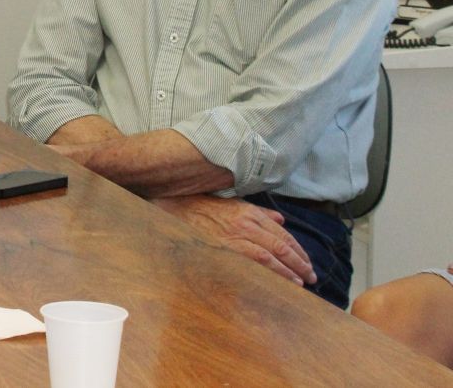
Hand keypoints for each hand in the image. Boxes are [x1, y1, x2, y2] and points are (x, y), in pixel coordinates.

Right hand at [153, 194, 315, 285]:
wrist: (173, 209)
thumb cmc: (202, 206)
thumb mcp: (232, 202)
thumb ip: (257, 211)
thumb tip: (280, 220)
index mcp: (249, 212)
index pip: (282, 234)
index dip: (298, 250)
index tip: (307, 262)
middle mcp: (245, 224)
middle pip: (280, 246)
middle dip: (299, 263)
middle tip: (312, 277)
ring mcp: (234, 237)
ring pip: (269, 256)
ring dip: (288, 270)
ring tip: (300, 282)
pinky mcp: (222, 249)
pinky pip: (251, 264)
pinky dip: (268, 273)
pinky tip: (279, 281)